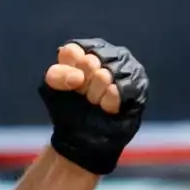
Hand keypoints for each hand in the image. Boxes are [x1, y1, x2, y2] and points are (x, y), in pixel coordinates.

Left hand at [39, 39, 147, 175]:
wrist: (86, 137)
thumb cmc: (70, 111)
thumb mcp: (53, 91)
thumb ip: (57, 75)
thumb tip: (78, 77)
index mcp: (83, 53)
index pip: (72, 51)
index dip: (68, 71)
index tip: (72, 85)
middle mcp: (106, 55)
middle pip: (89, 63)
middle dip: (83, 86)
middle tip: (85, 96)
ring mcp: (124, 68)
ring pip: (105, 75)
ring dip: (96, 95)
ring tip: (97, 102)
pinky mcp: (137, 84)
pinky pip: (119, 89)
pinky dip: (108, 102)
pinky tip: (107, 107)